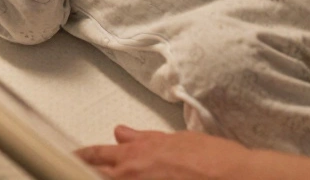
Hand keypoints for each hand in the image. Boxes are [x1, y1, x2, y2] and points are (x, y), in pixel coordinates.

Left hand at [76, 126, 260, 179]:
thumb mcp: (176, 140)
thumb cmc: (213, 159)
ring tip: (96, 174)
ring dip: (100, 178)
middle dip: (84, 172)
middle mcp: (131, 177)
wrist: (236, 178)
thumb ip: (143, 139)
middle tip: (74, 170)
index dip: (80, 158)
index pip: (95, 156)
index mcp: (135, 155)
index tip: (72, 159)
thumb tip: (121, 134)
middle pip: (92, 175)